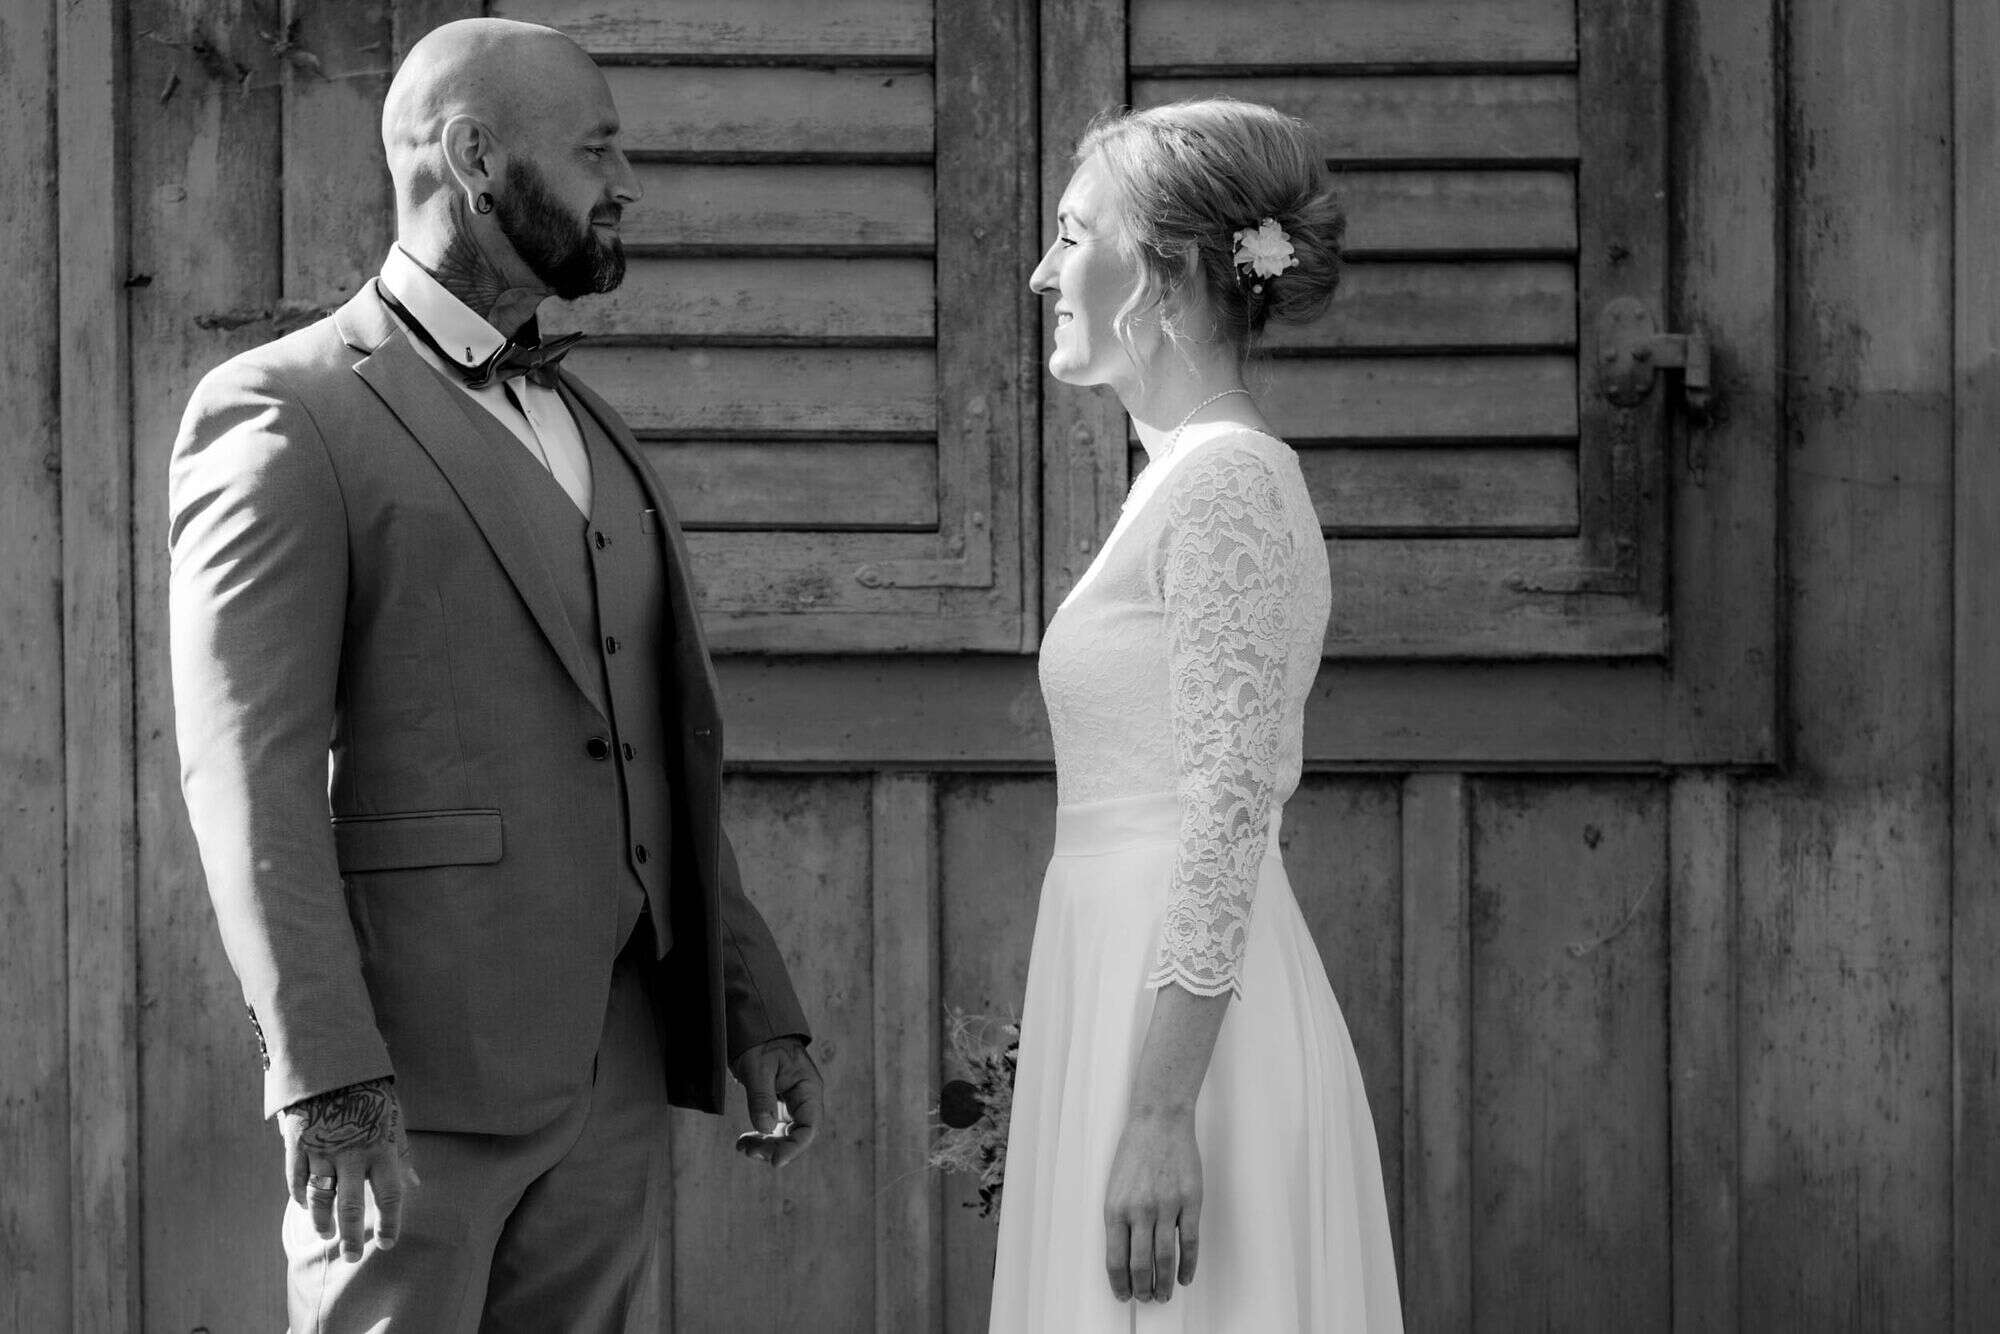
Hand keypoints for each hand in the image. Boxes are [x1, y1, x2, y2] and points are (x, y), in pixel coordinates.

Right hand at [279, 1076, 418, 1261]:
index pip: (390, 1196)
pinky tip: (304, 1206)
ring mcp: (323, 1149)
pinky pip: (296, 1179)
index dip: (390, 1223)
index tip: (387, 1244)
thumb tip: (415, 1185)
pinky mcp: (298, 1143)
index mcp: (382, 1148)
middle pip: (351, 1206)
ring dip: (322, 1221)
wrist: (334, 1061)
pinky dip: (300, 1196)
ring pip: (320, 1198)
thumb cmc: (371, 1094)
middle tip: (351, 1256)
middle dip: (351, 1236)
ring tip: (327, 1235)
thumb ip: (402, 1154)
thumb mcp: (394, 1120)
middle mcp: (353, 1153)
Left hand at [729, 1037, 823, 1167]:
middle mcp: (804, 1099)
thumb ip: (761, 1096)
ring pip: (784, 1135)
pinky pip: (774, 1128)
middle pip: (796, 1135)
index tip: (775, 1161)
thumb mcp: (758, 1066)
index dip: (794, 1147)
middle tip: (748, 1150)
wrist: (756, 1028)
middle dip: (774, 1147)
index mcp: (808, 1088)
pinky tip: (745, 1140)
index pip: (809, 1126)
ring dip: (766, 1145)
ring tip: (743, 1146)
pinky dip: (761, 1137)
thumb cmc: (760, 1042)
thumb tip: (764, 1128)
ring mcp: (792, 1103)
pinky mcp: (779, 1105)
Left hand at [1103, 1106, 1201, 1302]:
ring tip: (1162, 1295)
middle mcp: (1139, 1211)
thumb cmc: (1134, 1151)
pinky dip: (1188, 1265)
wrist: (1159, 1120)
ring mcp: (1166, 1207)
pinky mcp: (1189, 1201)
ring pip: (1165, 1258)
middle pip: (1140, 1265)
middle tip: (1144, 1299)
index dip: (1119, 1283)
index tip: (1123, 1295)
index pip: (1115, 1259)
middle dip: (1141, 1289)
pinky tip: (1185, 1277)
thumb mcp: (1115, 1186)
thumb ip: (1120, 1219)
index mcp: (1115, 1208)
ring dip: (1163, 1283)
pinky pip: (1189, 1242)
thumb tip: (1125, 1253)